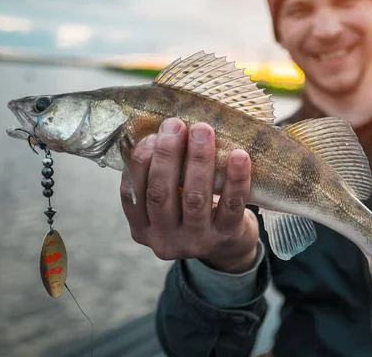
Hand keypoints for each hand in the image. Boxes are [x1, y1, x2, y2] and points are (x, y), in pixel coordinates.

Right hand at [120, 118, 259, 272]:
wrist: (230, 246)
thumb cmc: (194, 211)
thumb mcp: (169, 202)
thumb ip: (160, 175)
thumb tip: (160, 130)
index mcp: (143, 228)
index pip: (132, 194)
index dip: (140, 161)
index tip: (151, 134)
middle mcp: (165, 239)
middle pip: (161, 194)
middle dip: (167, 155)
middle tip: (175, 124)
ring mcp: (196, 241)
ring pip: (195, 198)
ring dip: (198, 160)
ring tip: (203, 131)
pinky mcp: (227, 237)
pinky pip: (231, 205)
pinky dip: (235, 178)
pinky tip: (239, 155)